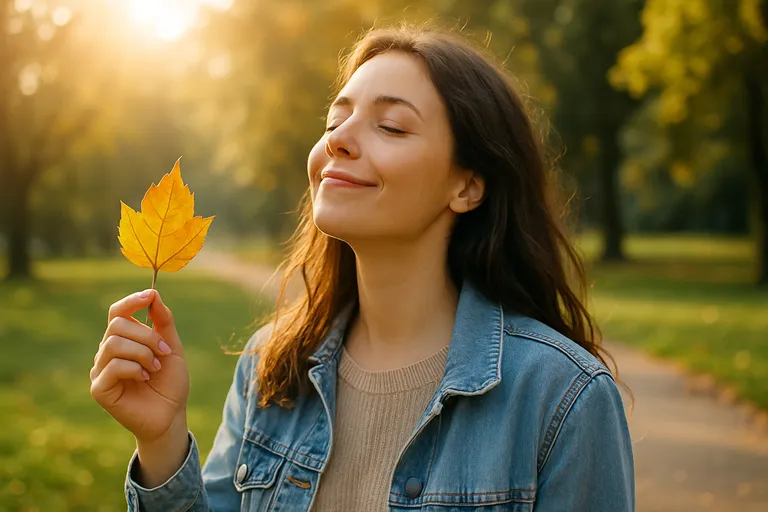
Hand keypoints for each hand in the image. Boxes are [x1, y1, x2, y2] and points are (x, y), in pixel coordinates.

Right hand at [90, 289, 189, 444]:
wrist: (171, 415)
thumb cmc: (170, 383)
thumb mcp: (173, 348)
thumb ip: (164, 322)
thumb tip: (154, 294)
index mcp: (123, 340)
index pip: (117, 312)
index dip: (131, 300)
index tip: (150, 295)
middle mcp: (107, 352)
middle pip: (117, 325)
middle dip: (147, 335)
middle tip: (164, 352)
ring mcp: (100, 370)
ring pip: (114, 343)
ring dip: (143, 353)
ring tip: (155, 368)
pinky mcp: (99, 389)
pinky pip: (113, 366)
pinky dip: (135, 368)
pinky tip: (145, 378)